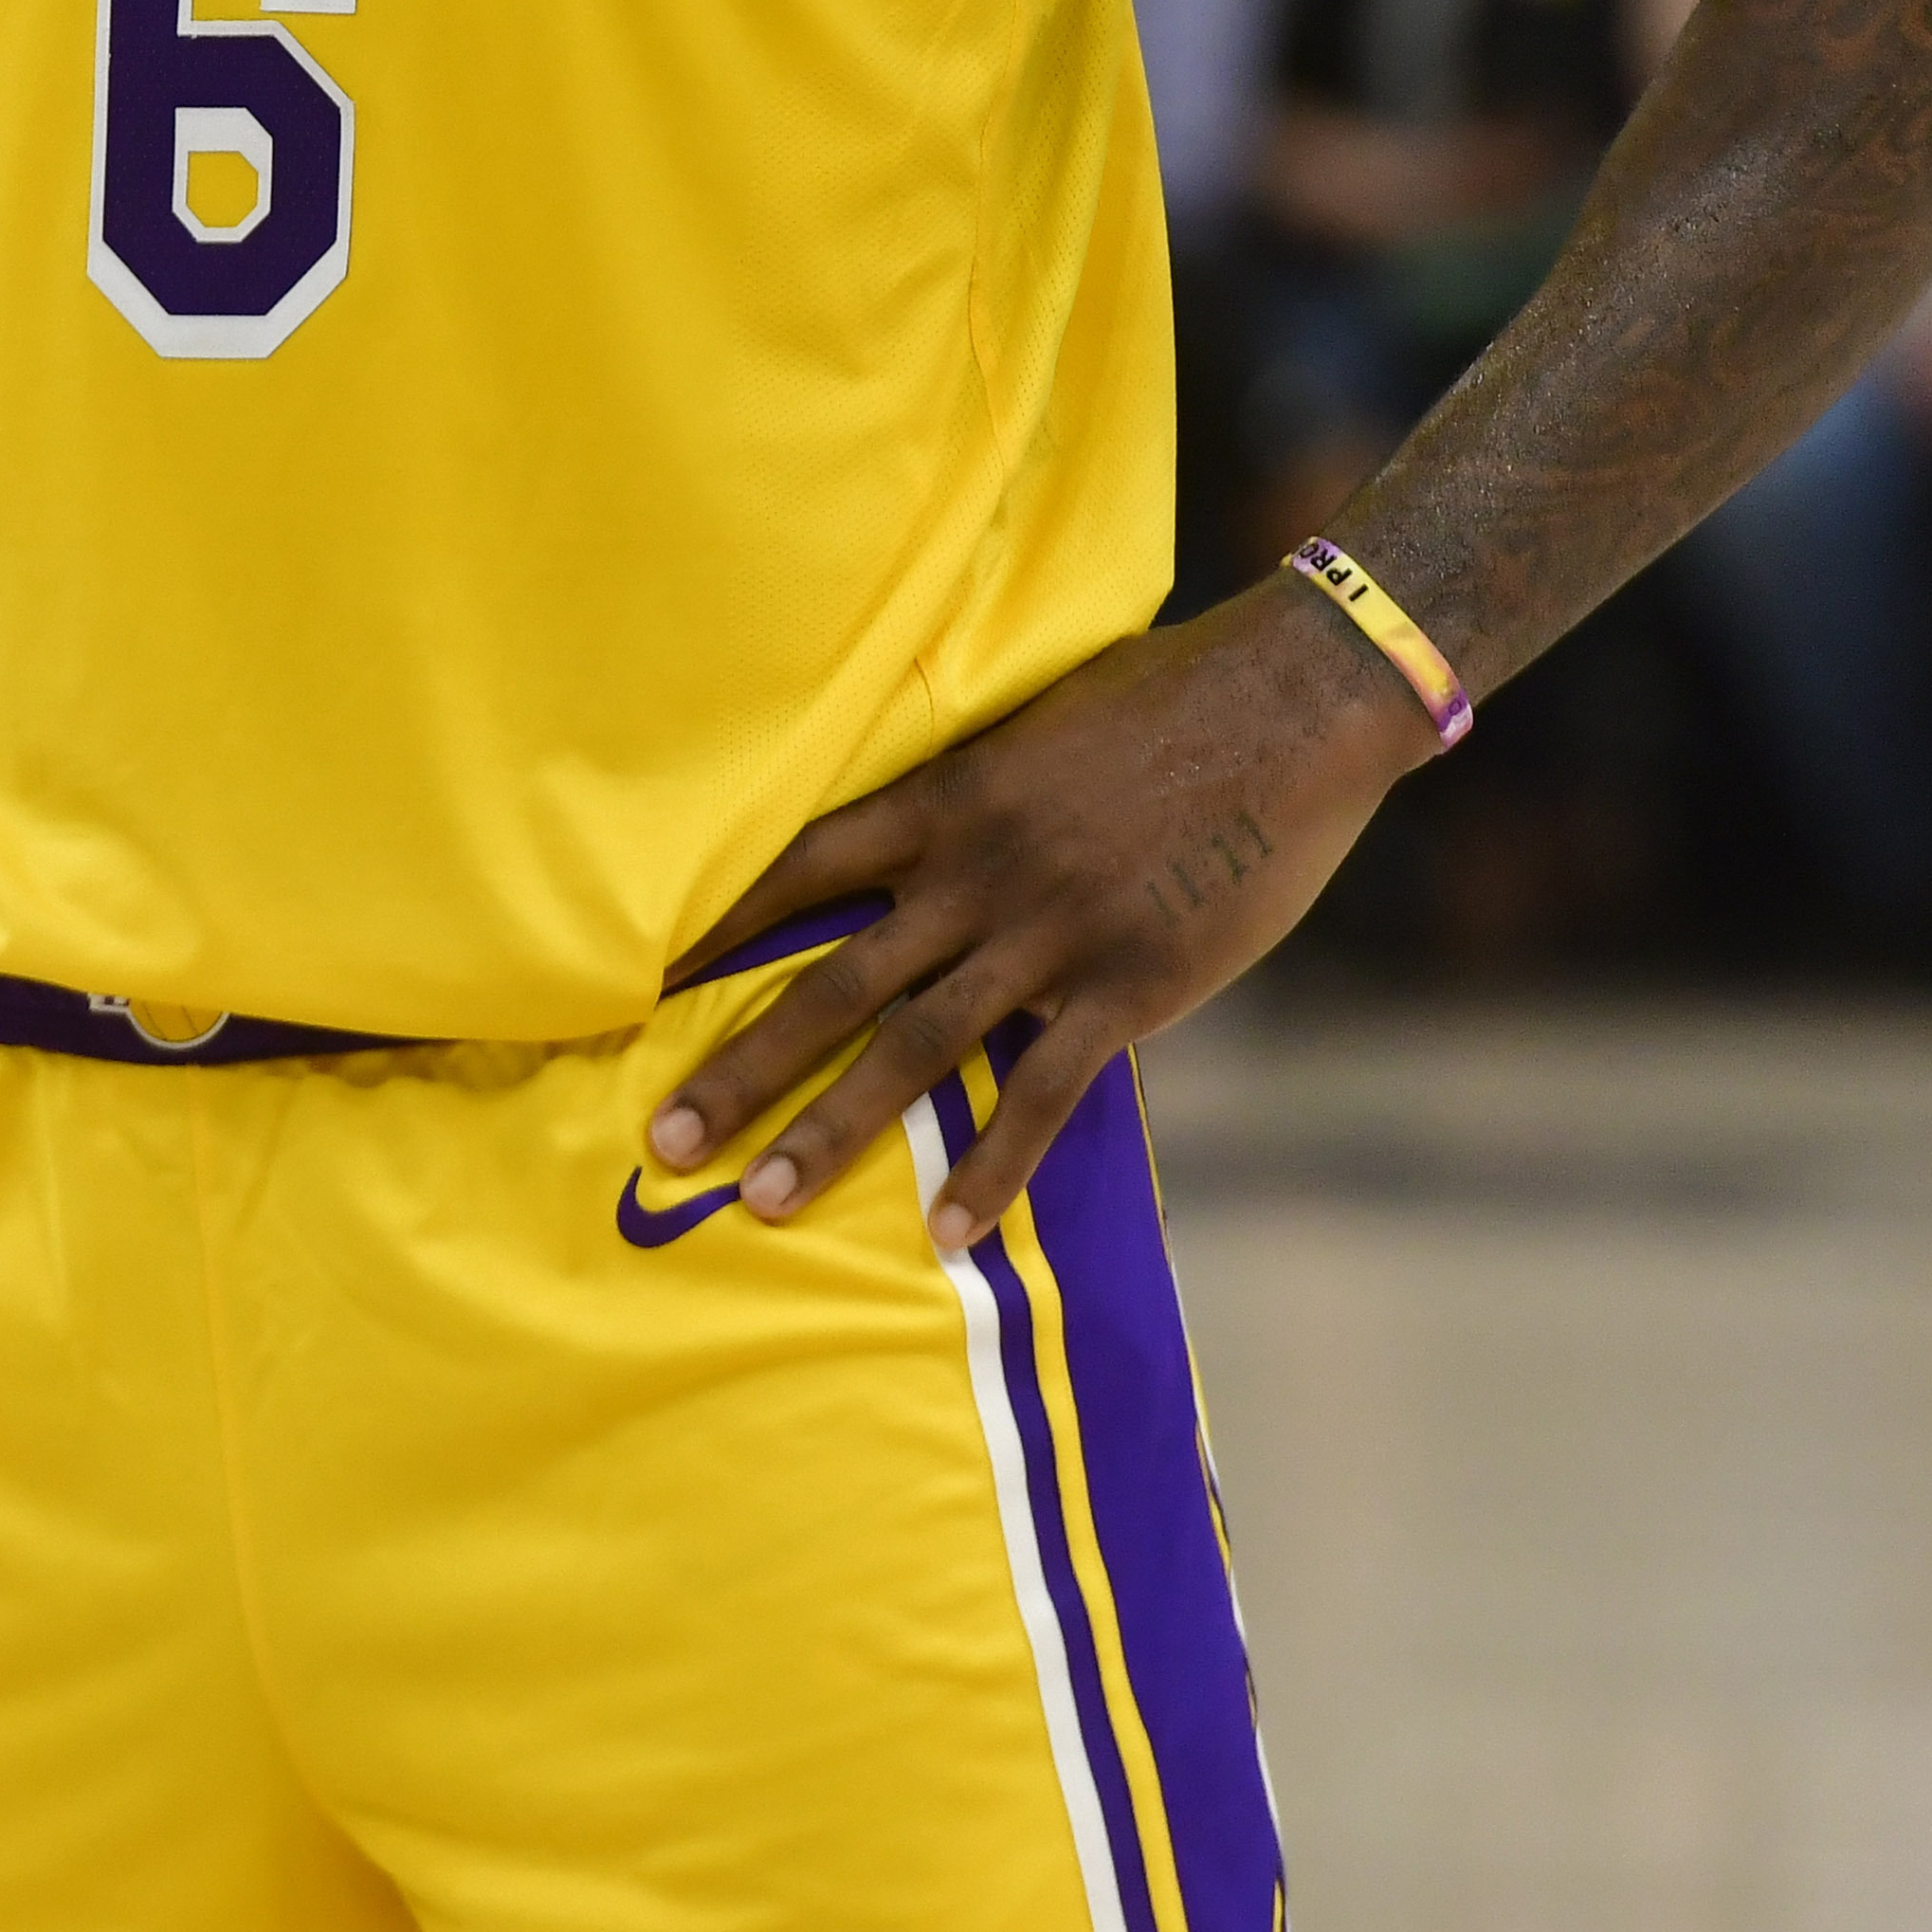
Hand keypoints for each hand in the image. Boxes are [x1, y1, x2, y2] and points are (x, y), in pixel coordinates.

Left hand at [642, 586, 1430, 1250]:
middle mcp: (974, 873)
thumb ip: (974, 796)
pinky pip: (1042, 1095)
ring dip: (831, 1130)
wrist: (1291, 702)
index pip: (798, 870)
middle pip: (829, 981)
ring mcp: (1048, 934)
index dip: (716, 931)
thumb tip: (929, 843)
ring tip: (760, 1200)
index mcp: (945, 800)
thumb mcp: (1036, 726)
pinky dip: (993, 1171)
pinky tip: (948, 1233)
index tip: (640, 985)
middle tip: (662, 1139)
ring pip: (913, 1050)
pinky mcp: (1129, 985)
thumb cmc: (1165, 698)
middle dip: (738, 1066)